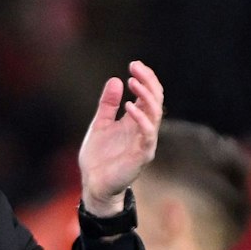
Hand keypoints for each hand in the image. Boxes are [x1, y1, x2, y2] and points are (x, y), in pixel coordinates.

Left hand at [79, 61, 163, 214]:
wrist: (94, 184)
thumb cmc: (99, 158)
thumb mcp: (100, 124)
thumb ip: (108, 104)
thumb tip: (115, 79)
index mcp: (136, 121)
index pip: (149, 95)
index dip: (145, 78)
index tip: (134, 65)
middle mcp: (144, 130)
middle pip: (156, 100)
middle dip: (148, 81)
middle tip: (135, 67)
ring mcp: (145, 142)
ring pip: (155, 114)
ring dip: (146, 96)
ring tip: (133, 82)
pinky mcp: (142, 155)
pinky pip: (147, 134)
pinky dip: (140, 118)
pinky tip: (129, 106)